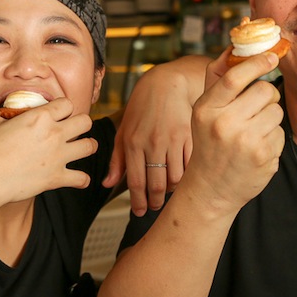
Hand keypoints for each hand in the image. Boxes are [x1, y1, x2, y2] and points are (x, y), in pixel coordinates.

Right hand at [0, 98, 97, 203]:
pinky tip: (79, 179)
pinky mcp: (56, 178)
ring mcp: (58, 156)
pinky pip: (81, 178)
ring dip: (87, 147)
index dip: (64, 108)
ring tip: (83, 148)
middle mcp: (54, 134)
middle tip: (74, 129)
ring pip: (89, 146)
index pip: (67, 104)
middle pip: (85, 122)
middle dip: (81, 124)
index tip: (59, 114)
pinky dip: (82, 180)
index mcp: (40, 117)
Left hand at [105, 61, 199, 215]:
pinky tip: (181, 179)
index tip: (140, 212)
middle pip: (156, 185)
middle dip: (154, 202)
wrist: (166, 84)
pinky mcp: (190, 136)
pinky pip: (190, 165)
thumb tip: (107, 184)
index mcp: (133, 143)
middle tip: (154, 207)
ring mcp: (173, 140)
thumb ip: (116, 160)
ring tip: (166, 193)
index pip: (136, 182)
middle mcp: (152, 143)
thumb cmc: (142, 108)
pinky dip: (186, 177)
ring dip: (171, 191)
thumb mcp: (124, 131)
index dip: (138, 202)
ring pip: (175, 178)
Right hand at [183, 49, 284, 214]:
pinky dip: (272, 138)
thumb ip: (218, 79)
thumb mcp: (204, 111)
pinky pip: (281, 132)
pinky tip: (256, 149)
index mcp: (206, 109)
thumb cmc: (209, 143)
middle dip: (265, 95)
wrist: (210, 189)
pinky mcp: (264, 157)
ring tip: (252, 132)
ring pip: (276, 110)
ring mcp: (246, 142)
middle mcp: (225, 124)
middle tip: (255, 107)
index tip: (272, 56)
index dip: (257, 63)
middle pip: (265, 91)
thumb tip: (236, 47)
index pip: (235, 77)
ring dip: (269, 117)